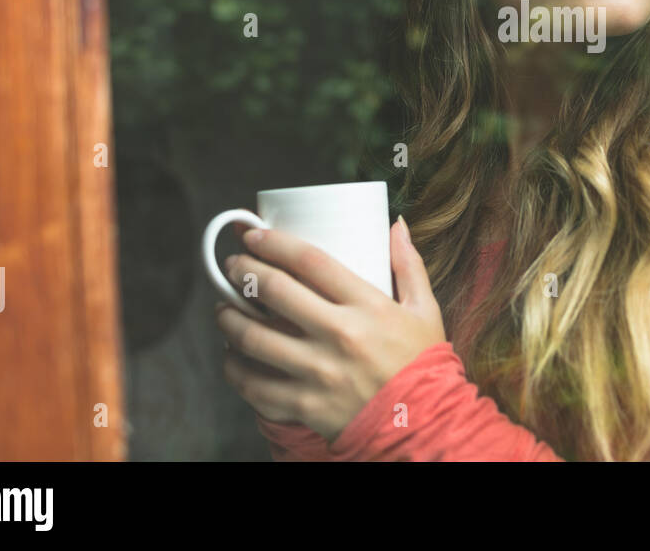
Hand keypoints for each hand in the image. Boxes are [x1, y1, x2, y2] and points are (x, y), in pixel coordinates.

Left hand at [214, 215, 446, 443]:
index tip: (254, 236)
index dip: (275, 243)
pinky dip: (234, 368)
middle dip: (243, 272)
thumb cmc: (422, 364)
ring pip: (253, 338)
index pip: (311, 261)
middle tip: (233, 267)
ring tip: (224, 308)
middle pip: (274, 291)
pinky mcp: (305, 405)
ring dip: (229, 318)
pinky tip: (232, 356)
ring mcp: (319, 373)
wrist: (423, 425)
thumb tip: (397, 224)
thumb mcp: (424, 310)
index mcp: (368, 306)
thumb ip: (409, 265)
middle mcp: (340, 335)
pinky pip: (255, 385)